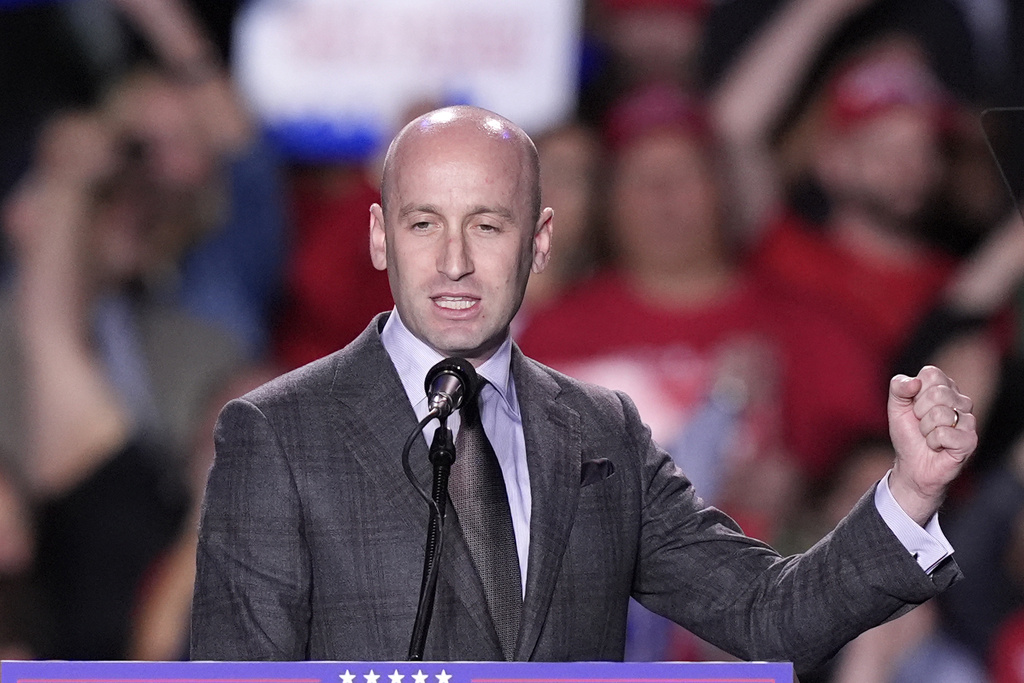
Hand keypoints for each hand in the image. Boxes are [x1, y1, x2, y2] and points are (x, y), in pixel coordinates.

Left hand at [887, 366, 976, 524]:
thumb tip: (915, 382)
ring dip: (925, 429)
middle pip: (938, 393)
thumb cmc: (908, 435)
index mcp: (945, 388)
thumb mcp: (896, 407)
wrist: (912, 466)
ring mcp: (969, 421)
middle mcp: (961, 401)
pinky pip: (944, 434)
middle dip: (919, 411)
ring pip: (941, 414)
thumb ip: (898, 387)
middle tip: (921, 424)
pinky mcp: (970, 441)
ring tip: (928, 436)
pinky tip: (937, 446)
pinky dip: (932, 442)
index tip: (914, 406)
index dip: (915, 392)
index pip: (932, 373)